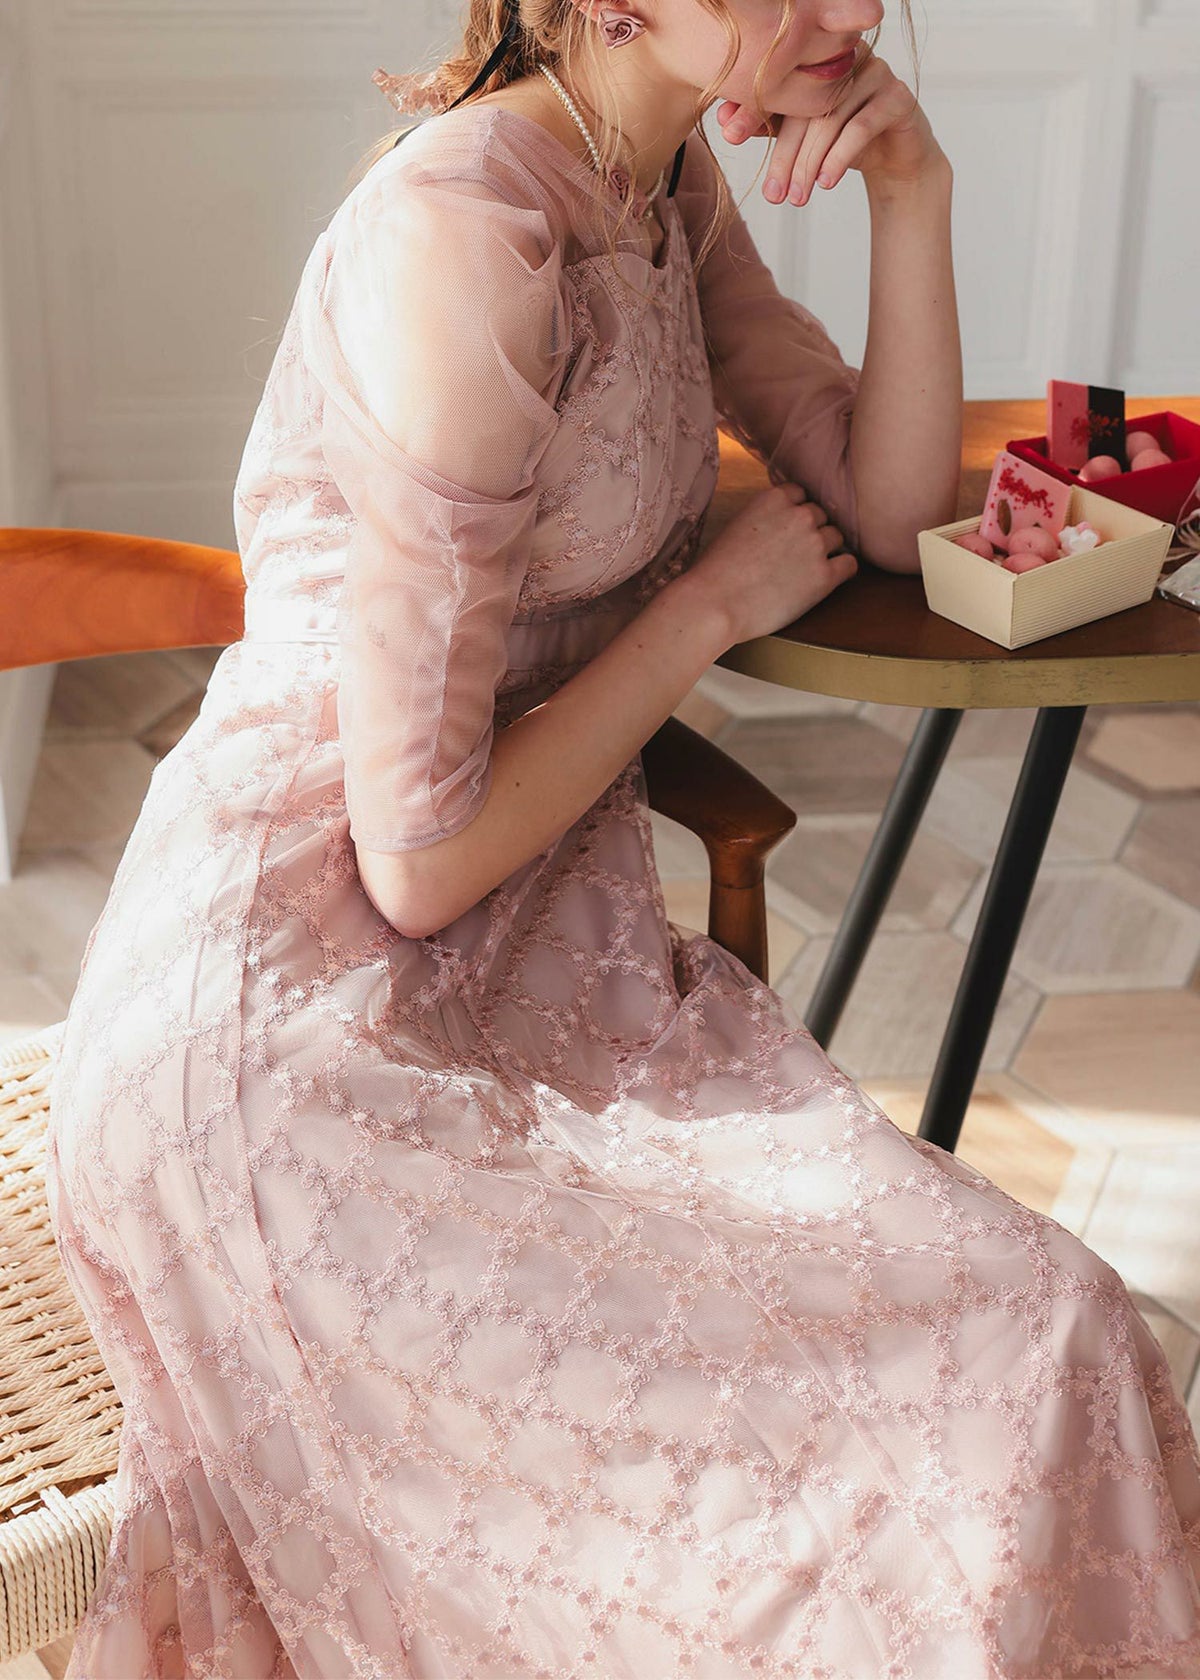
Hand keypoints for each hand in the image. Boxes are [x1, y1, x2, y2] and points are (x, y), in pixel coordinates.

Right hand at [683, 481, 856, 645]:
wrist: (715, 603)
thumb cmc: (715, 572)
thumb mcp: (736, 526)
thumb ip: (763, 517)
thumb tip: (778, 525)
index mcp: (774, 499)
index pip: (801, 494)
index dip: (795, 512)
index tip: (788, 529)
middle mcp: (799, 516)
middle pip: (820, 515)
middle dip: (811, 531)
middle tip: (795, 554)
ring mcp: (815, 544)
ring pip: (836, 537)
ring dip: (826, 550)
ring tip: (806, 569)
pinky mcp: (825, 575)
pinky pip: (850, 564)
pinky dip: (843, 570)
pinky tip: (830, 578)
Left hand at [715, 46, 945, 204]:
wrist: (897, 158)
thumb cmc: (844, 140)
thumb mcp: (804, 135)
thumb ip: (771, 125)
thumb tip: (725, 124)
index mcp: (820, 58)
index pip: (782, 83)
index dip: (753, 109)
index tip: (728, 135)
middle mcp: (849, 57)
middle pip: (805, 105)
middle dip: (784, 155)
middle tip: (773, 194)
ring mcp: (876, 73)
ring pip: (831, 118)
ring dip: (810, 163)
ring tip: (798, 198)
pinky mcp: (898, 96)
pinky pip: (863, 126)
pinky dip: (840, 157)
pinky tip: (826, 183)